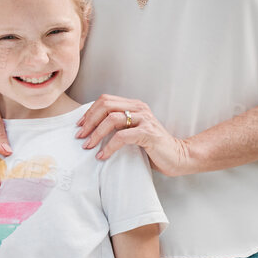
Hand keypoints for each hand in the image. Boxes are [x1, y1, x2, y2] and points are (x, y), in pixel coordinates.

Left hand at [76, 95, 196, 176]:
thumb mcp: (132, 133)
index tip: (79, 126)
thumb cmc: (153, 148)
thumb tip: (91, 131)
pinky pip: (122, 136)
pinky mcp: (148, 133)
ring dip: (96, 133)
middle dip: (89, 121)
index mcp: (134, 106)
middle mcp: (139, 108)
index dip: (89, 112)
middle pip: (105, 105)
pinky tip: (102, 155)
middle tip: (80, 136)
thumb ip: (118, 127)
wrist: (178, 157)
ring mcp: (145, 119)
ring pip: (111, 119)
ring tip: (88, 145)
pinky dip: (109, 147)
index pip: (105, 100)